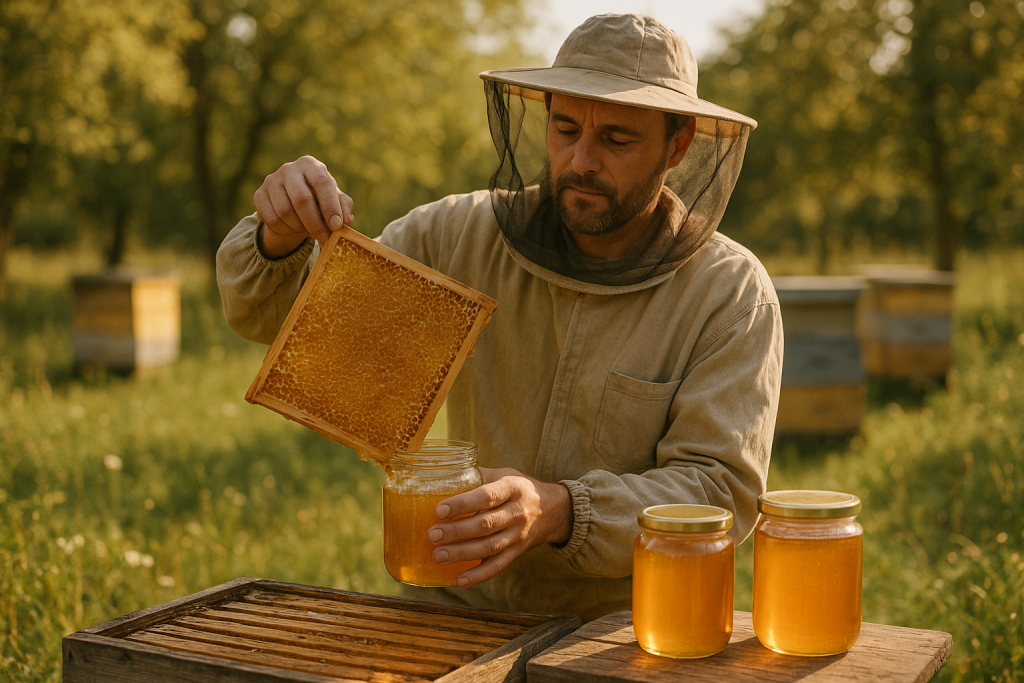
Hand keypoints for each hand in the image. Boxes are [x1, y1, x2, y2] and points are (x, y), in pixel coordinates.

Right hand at [253, 155, 354, 257]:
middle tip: (324, 238)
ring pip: (285, 212)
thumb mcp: (335, 199)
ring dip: (299, 228)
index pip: (322, 183)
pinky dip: (285, 231)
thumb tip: (346, 220)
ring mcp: (271, 180)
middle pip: (301, 199)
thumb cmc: (319, 198)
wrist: (292, 200)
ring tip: (307, 230)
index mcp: (311, 165)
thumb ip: (344, 207)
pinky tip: (292, 229)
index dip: (330, 206)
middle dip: (315, 224)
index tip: (337, 226)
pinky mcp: (259, 194)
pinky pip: (271, 220)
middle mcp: (289, 168)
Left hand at [428, 467, 572, 587]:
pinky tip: (459, 580)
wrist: (552, 510)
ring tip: (438, 556)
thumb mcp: (503, 474)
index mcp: (512, 488)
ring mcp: (518, 535)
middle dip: (457, 531)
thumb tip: (441, 475)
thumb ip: (477, 476)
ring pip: (489, 547)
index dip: (463, 504)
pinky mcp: (517, 552)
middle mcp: (517, 513)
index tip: (440, 510)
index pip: (487, 496)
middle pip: (486, 525)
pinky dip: (479, 575)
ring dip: (462, 554)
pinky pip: (498, 566)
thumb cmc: (518, 489)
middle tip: (432, 535)